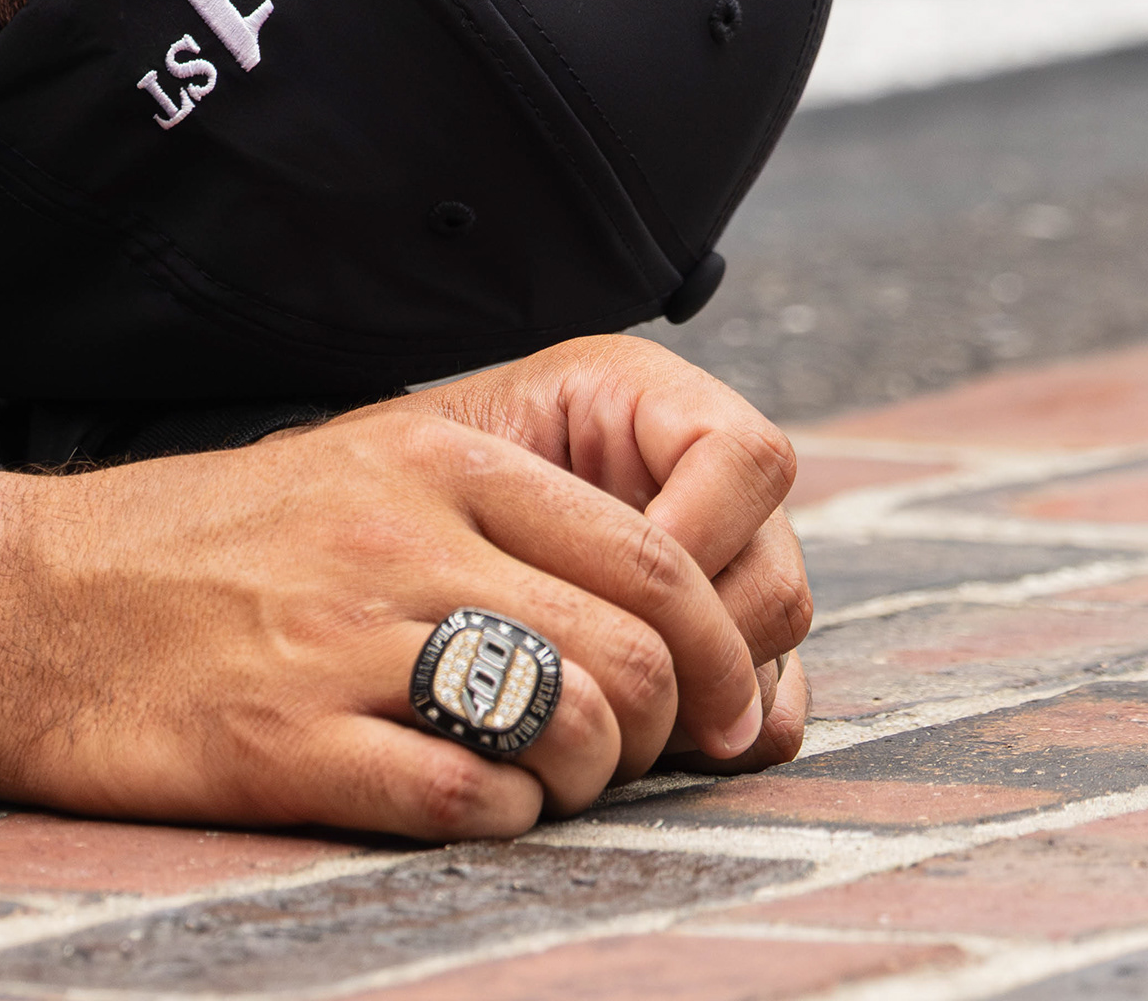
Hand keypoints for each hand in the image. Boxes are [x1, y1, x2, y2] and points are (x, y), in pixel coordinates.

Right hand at [0, 338, 799, 837]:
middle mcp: (395, 539)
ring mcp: (340, 642)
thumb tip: (657, 580)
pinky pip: (468, 802)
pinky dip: (502, 821)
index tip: (723, 697)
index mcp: (427, 459)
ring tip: (546, 780)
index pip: (648, 546)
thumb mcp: (353, 471)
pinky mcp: (287, 744)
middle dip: (669, 724)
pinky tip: (467, 804)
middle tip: (640, 754)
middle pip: (632, 645)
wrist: (24, 608)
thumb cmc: (205, 550)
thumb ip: (495, 505)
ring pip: (569, 723)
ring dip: (589, 778)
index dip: (721, 640)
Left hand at [395, 338, 812, 773]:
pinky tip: (669, 741)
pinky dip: (728, 731)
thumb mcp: (452, 458)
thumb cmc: (401, 492)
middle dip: (702, 642)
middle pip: (773, 569)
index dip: (702, 529)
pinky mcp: (722, 643)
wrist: (373, 543)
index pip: (744, 458)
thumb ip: (536, 487)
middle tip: (619, 685)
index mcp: (647, 405)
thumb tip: (650, 560)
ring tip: (619, 717)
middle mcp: (705, 485)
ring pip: (773, 644)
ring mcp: (723, 569)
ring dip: (709, 694)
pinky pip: (774, 700)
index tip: (618, 583)